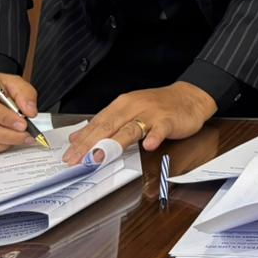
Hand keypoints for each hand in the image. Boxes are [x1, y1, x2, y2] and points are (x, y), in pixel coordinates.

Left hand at [61, 82, 217, 164]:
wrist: (189, 96)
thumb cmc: (157, 106)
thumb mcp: (128, 111)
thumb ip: (105, 123)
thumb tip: (78, 136)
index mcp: (121, 105)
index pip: (97, 124)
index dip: (82, 140)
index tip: (68, 155)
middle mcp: (133, 107)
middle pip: (108, 127)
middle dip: (90, 145)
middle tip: (77, 161)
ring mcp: (151, 113)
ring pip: (130, 129)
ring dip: (114, 144)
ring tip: (101, 157)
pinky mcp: (168, 120)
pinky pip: (160, 129)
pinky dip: (154, 137)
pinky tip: (149, 146)